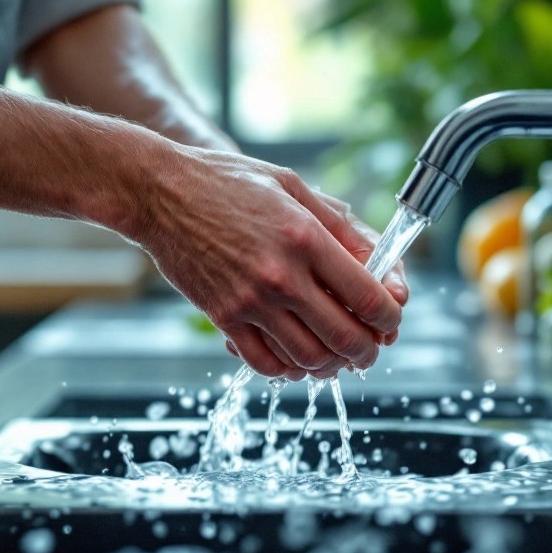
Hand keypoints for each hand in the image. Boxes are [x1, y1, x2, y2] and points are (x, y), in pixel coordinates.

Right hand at [138, 149, 405, 379]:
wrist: (160, 192)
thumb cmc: (228, 182)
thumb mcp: (293, 188)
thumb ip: (339, 227)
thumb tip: (380, 264)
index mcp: (306, 238)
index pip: (369, 297)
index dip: (390, 317)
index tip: (391, 319)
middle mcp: (281, 275)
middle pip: (345, 337)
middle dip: (369, 351)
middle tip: (372, 349)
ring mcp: (249, 301)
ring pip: (308, 358)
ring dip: (332, 366)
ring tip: (337, 358)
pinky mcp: (223, 318)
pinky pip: (264, 363)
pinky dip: (288, 370)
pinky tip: (295, 359)